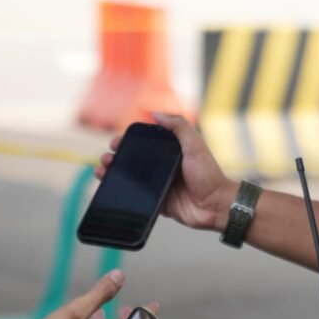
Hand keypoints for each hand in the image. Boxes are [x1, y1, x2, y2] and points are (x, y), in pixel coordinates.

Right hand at [95, 112, 235, 230]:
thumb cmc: (209, 174)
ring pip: (130, 178)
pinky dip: (121, 193)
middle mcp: (163, 166)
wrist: (215, 206)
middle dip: (115, 157)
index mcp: (170, 151)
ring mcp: (159, 185)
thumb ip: (179, 126)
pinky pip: (136, 197)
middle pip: (133, 160)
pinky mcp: (157, 202)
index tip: (116, 142)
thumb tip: (156, 113)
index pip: (144, 143)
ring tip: (102, 171)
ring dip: (113, 173)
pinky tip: (109, 189)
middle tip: (106, 158)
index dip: (127, 141)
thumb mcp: (195, 144)